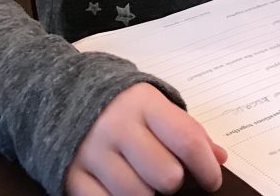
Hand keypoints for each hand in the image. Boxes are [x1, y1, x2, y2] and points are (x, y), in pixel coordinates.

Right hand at [66, 82, 227, 194]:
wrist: (61, 93)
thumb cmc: (120, 103)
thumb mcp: (155, 104)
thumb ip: (186, 129)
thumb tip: (218, 157)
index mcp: (144, 103)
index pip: (187, 140)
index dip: (207, 167)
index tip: (212, 180)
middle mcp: (116, 127)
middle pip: (166, 176)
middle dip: (174, 180)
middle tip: (168, 173)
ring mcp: (91, 153)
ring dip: (147, 192)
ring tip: (142, 177)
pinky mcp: (71, 175)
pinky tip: (122, 187)